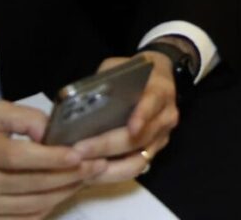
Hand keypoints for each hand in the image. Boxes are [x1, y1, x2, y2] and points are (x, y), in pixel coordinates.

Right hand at [0, 101, 95, 219]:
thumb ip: (23, 117)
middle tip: (99, 163)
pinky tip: (62, 193)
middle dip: (72, 175)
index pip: (20, 158)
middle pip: (34, 185)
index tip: (79, 153)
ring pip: (33, 205)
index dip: (52, 158)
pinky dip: (47, 207)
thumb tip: (53, 130)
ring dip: (64, 192)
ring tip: (88, 176)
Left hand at [73, 51, 181, 181]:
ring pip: (139, 160)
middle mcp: (165, 116)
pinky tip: (91, 174)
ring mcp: (162, 137)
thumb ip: (103, 82)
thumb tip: (75, 102)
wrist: (158, 75)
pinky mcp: (154, 151)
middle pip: (140, 138)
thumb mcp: (119, 67)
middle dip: (108, 146)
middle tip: (78, 151)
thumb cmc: (134, 71)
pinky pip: (135, 168)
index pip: (152, 103)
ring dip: (109, 168)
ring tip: (82, 168)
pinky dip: (113, 174)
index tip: (130, 128)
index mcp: (159, 91)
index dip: (142, 116)